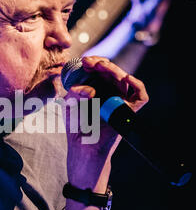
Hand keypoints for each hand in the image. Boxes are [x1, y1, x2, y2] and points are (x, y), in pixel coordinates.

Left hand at [63, 56, 148, 191]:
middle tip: (91, 63)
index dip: (94, 62)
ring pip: (125, 79)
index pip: (99, 70)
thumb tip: (89, 89)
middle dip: (102, 63)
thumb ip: (74, 92)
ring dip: (114, 70)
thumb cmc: (76, 127)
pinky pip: (140, 96)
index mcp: (96, 88)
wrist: (83, 148)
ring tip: (102, 67)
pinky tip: (126, 78)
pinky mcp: (128, 112)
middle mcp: (110, 93)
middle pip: (112, 72)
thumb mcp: (69, 105)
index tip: (84, 62)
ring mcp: (120, 102)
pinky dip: (137, 85)